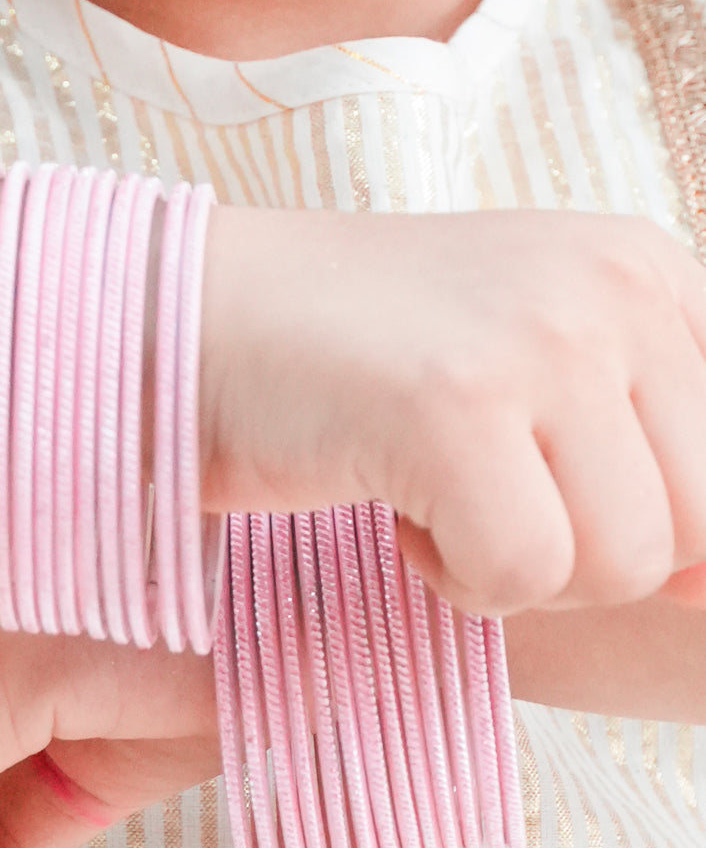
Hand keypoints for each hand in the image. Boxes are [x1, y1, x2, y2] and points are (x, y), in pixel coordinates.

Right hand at [201, 206, 705, 616]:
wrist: (192, 322)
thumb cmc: (359, 368)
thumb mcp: (534, 377)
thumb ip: (645, 459)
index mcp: (651, 268)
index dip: (666, 525)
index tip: (553, 499)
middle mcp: (617, 285)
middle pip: (699, 531)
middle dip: (588, 553)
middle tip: (484, 496)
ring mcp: (541, 337)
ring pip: (622, 567)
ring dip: (516, 566)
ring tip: (433, 487)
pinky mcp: (456, 404)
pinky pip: (518, 579)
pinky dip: (448, 576)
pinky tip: (392, 502)